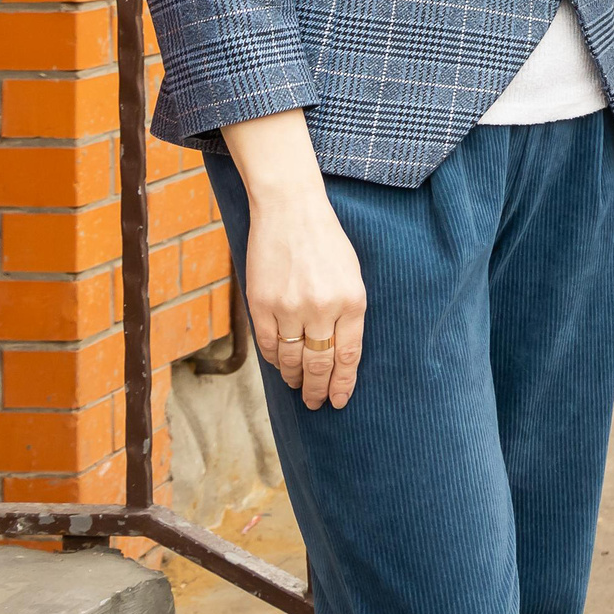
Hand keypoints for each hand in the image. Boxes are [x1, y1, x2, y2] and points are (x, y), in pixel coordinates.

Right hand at [223, 109, 366, 410]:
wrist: (291, 209)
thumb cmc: (326, 240)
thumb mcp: (352, 273)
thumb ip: (348, 311)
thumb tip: (339, 352)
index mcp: (352, 300)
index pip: (348, 356)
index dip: (343, 384)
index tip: (339, 401)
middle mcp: (322, 308)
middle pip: (320, 364)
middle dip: (319, 390)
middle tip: (317, 404)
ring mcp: (289, 307)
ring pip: (292, 359)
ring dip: (296, 378)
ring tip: (299, 388)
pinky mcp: (262, 303)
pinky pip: (267, 345)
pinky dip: (274, 360)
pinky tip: (281, 367)